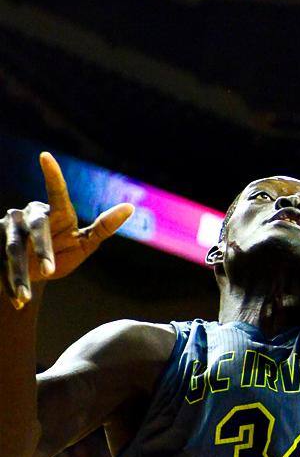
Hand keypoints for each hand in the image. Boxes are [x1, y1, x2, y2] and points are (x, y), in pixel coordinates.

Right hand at [3, 153, 133, 309]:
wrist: (34, 278)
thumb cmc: (61, 255)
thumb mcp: (84, 244)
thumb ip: (103, 228)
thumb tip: (130, 208)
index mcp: (54, 212)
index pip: (57, 193)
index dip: (52, 175)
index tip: (45, 156)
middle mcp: (28, 214)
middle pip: (36, 227)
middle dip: (42, 249)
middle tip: (50, 271)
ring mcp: (7, 228)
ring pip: (12, 248)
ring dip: (19, 274)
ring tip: (25, 297)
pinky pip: (0, 263)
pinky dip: (9, 284)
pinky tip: (16, 300)